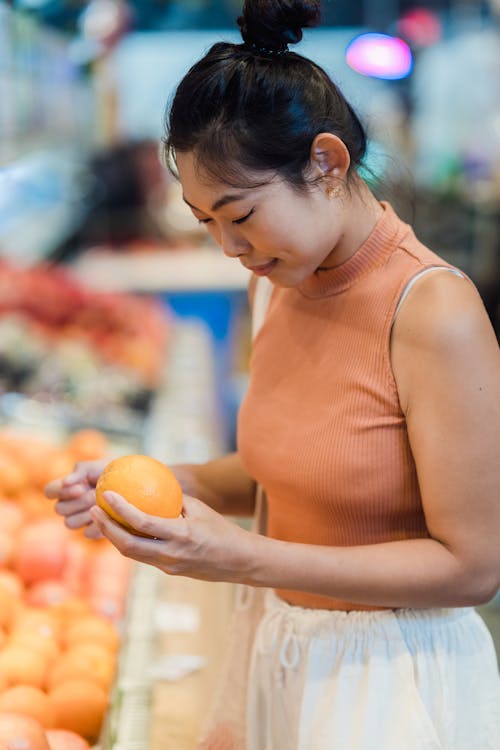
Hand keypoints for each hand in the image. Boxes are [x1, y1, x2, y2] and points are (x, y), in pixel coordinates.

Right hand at [44, 459, 107, 538]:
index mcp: (65, 489)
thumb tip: (66, 481)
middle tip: (95, 495)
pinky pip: (87, 533)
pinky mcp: (93, 531)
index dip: (60, 491)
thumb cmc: (111, 472)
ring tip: (102, 504)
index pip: (49, 491)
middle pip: (59, 509)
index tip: (80, 487)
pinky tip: (109, 516)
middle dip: (78, 502)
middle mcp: (69, 506)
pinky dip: (98, 523)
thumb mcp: (96, 466)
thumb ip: (80, 471)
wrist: (132, 484)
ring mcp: (80, 520)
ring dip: (86, 513)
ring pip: (70, 523)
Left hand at [89, 491, 253, 583]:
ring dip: (113, 537)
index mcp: (181, 535)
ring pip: (132, 554)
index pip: (142, 522)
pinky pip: (143, 556)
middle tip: (93, 509)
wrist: (239, 561)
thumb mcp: (199, 509)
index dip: (120, 509)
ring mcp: (169, 566)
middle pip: (128, 545)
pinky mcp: (169, 571)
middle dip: (106, 527)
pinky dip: (128, 542)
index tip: (106, 494)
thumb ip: (173, 500)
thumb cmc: (222, 529)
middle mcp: (172, 554)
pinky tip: (120, 530)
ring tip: (100, 519)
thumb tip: (148, 486)